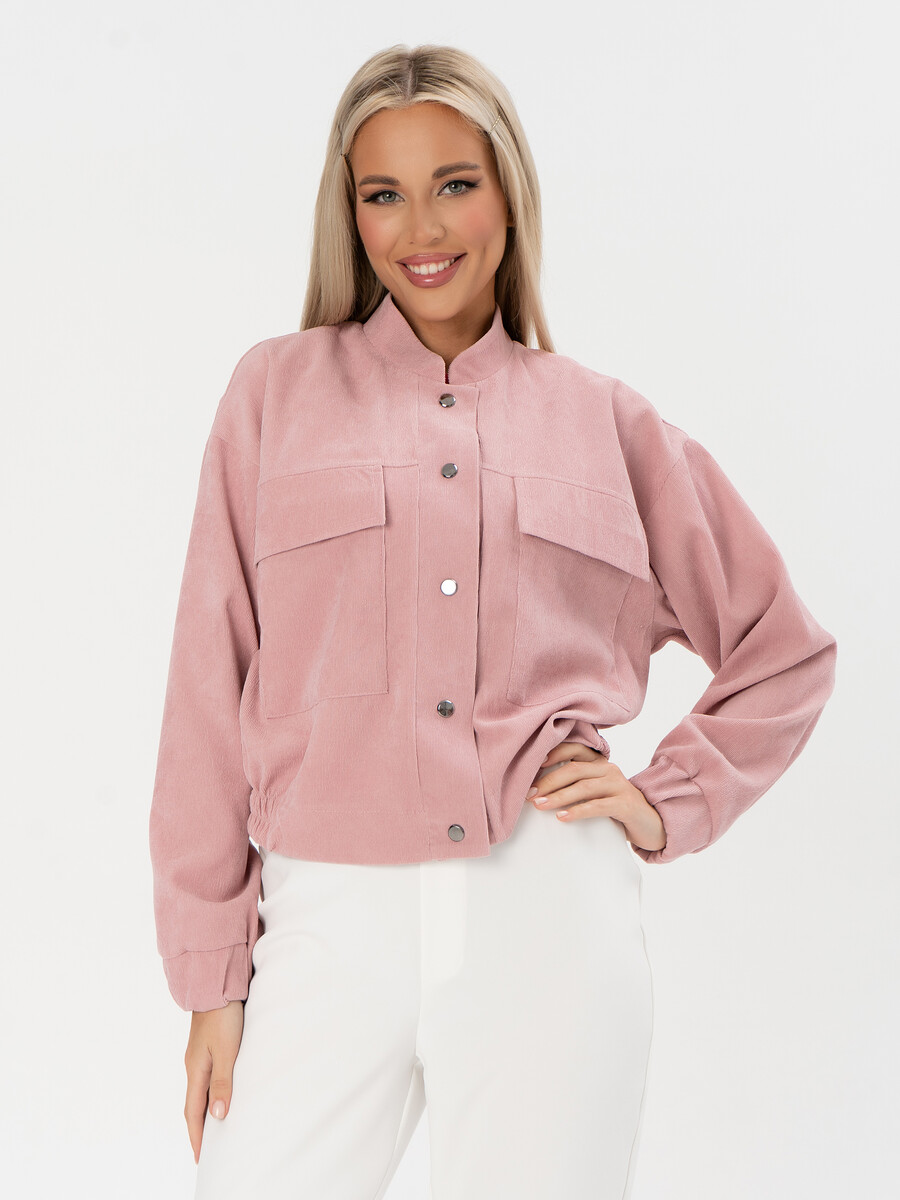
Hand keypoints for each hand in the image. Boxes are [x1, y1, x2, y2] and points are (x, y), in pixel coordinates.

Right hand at [184, 999, 244, 1164]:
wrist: (216, 985)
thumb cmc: (224, 1017)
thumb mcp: (226, 1051)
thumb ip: (222, 1083)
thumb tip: (217, 1116)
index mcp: (195, 1070)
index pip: (193, 1112)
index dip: (198, 1136)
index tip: (201, 1158)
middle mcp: (193, 1065)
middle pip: (193, 1104)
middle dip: (198, 1128)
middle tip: (205, 1150)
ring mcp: (199, 1055)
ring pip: (199, 1091)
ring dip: (204, 1111)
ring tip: (213, 1128)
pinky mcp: (207, 1045)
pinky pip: (205, 1078)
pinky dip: (209, 1093)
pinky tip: (218, 1094)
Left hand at [527, 741, 666, 853]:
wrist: (650, 824)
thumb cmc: (615, 807)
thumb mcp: (596, 792)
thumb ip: (576, 785)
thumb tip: (539, 790)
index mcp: (600, 763)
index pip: (575, 748)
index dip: (554, 753)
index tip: (533, 765)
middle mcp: (609, 769)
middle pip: (574, 769)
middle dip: (548, 781)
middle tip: (529, 793)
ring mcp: (619, 785)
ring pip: (583, 787)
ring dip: (558, 796)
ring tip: (539, 805)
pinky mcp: (625, 804)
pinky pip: (597, 806)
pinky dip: (577, 811)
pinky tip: (562, 817)